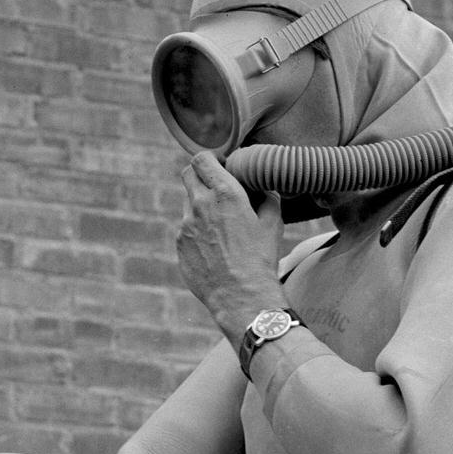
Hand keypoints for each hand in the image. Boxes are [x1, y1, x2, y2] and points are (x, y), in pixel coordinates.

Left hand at [176, 153, 284, 338]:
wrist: (240, 295)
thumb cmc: (260, 258)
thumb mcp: (273, 223)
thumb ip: (266, 198)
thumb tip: (264, 189)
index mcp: (224, 193)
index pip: (202, 158)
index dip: (210, 160)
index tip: (220, 167)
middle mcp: (200, 204)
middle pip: (188, 174)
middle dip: (200, 176)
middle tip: (215, 189)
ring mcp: (186, 225)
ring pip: (187, 203)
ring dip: (199, 205)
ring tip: (219, 225)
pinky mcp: (180, 244)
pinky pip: (185, 228)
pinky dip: (196, 229)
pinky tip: (213, 246)